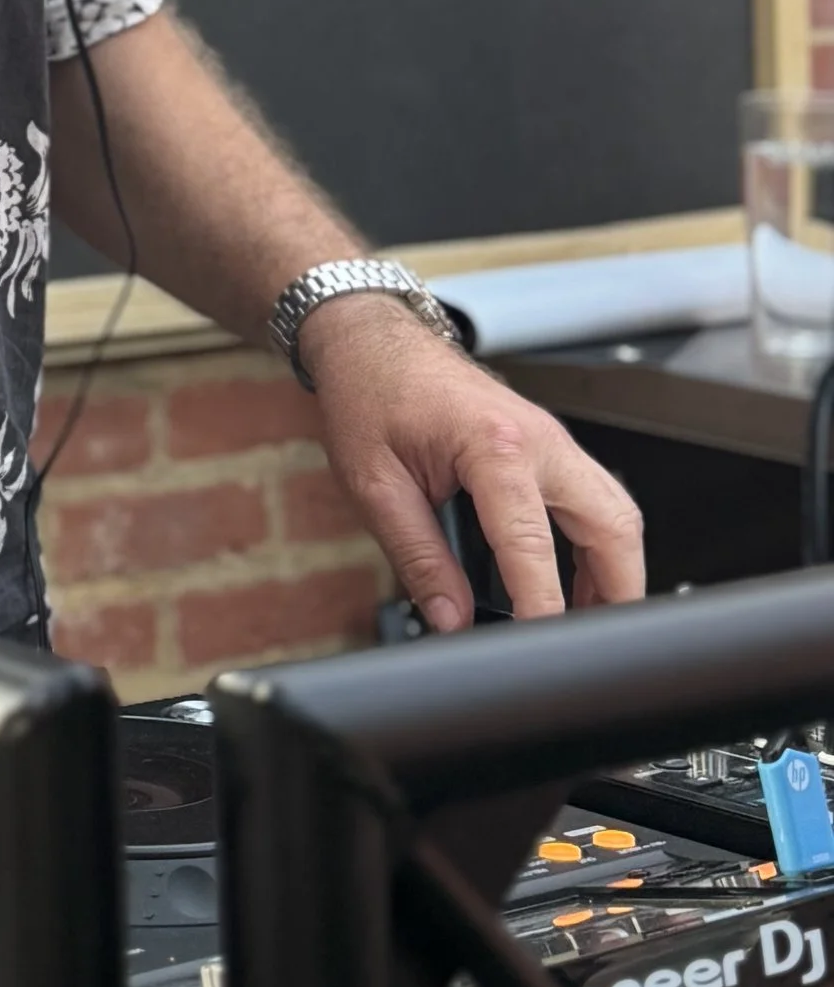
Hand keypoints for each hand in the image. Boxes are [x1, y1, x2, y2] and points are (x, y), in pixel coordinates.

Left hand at [296, 295, 642, 627]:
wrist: (370, 341)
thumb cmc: (368, 396)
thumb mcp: (374, 485)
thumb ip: (417, 557)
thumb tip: (450, 619)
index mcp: (492, 444)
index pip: (532, 543)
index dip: (542, 604)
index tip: (542, 646)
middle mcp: (538, 438)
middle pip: (613, 523)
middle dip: (618, 589)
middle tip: (597, 644)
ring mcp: (551, 438)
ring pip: (616, 511)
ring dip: (614, 568)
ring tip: (588, 621)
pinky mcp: (548, 444)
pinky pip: (595, 498)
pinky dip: (597, 543)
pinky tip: (575, 579)